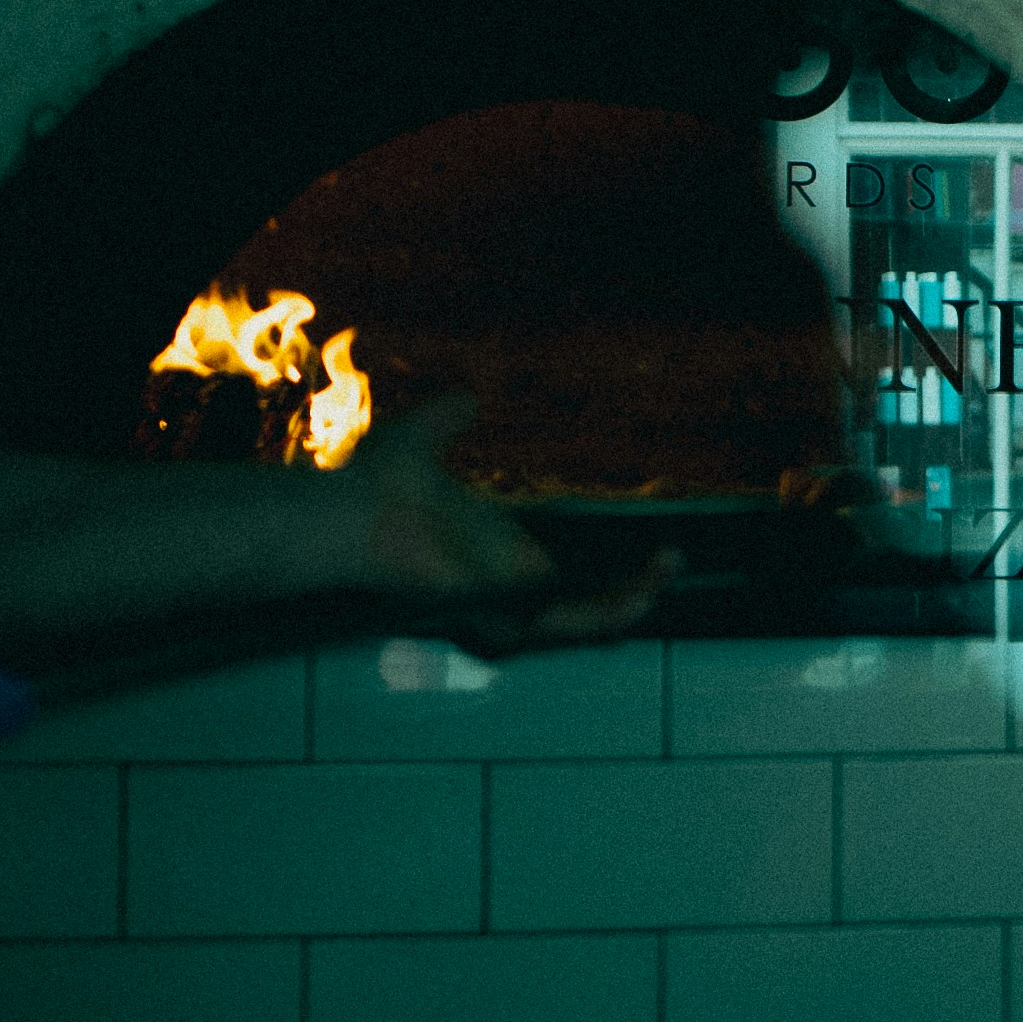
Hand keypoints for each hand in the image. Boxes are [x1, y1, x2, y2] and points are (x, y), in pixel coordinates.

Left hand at [315, 401, 672, 647]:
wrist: (350, 517)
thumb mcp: (424, 439)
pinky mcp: (510, 618)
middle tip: (672, 560)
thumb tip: (467, 397)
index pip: (556, 573)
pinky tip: (650, 586)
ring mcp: (506, 612)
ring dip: (636, 597)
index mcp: (488, 557)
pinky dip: (618, 606)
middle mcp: (502, 593)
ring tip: (672, 568)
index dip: (601, 563)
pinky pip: (577, 623)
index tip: (639, 541)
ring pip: (590, 619)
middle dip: (633, 586)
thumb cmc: (373, 488)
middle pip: (584, 603)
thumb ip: (448, 420)